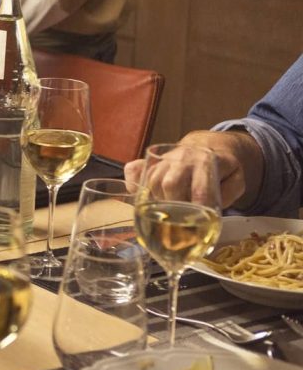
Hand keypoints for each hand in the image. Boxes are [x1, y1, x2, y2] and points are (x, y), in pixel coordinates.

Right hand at [124, 131, 261, 208]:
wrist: (207, 146)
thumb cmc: (223, 168)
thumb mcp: (236, 179)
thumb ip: (228, 193)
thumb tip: (211, 210)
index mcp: (207, 161)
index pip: (200, 189)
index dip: (198, 209)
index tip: (198, 224)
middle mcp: (183, 157)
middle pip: (170, 184)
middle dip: (173, 207)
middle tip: (179, 220)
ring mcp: (164, 158)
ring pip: (152, 180)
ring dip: (156, 200)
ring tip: (166, 212)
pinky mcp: (151, 159)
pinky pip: (134, 169)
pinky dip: (132, 184)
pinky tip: (139, 196)